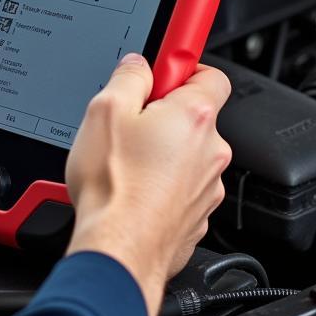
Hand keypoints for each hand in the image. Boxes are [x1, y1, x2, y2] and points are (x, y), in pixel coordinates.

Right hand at [65, 55, 231, 315]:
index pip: (210, 73)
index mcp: (194, 116)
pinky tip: (131, 189)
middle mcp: (211, 151)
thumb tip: (137, 66)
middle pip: (194, 116)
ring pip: (187, 155)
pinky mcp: (196, 217)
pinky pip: (181, 188)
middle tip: (129, 118)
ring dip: (162, 152)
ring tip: (124, 161)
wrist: (119, 252)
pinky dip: (161, 185)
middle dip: (164, 113)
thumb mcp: (104, 111)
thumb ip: (127, 77)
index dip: (185, 66)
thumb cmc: (114, 187)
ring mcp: (207, 188)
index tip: (170, 63)